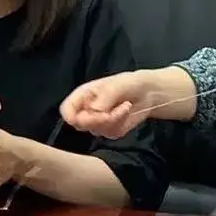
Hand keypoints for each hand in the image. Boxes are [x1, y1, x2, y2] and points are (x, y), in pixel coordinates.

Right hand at [60, 67, 191, 137]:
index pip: (67, 110)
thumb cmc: (129, 83)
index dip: (71, 116)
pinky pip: (111, 133)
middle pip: (79, 124)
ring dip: (113, 118)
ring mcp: (98, 123)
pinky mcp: (110, 131)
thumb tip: (94, 110)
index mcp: (82, 96)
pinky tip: (126, 110)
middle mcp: (87, 110)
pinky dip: (120, 122)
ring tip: (124, 105)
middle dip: (97, 120)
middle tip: (110, 113)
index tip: (87, 115)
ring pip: (97, 130)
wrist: (148, 92)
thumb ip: (104, 97)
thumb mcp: (116, 85)